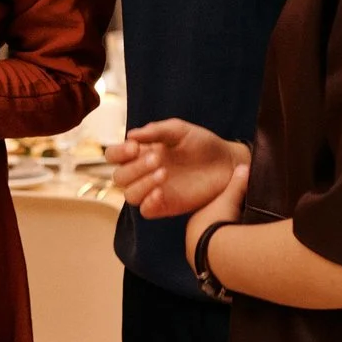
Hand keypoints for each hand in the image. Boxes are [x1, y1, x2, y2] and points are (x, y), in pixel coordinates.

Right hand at [106, 119, 247, 219]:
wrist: (228, 164)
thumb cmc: (203, 144)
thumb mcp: (180, 130)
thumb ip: (156, 130)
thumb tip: (131, 135)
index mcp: (140, 153)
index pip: (113, 156)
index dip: (118, 153)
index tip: (135, 147)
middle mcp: (142, 173)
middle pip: (119, 177)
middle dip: (135, 168)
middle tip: (157, 159)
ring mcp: (153, 191)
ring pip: (129, 195)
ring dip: (141, 184)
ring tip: (164, 173)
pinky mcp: (165, 206)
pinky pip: (146, 210)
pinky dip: (148, 202)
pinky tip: (161, 192)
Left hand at [185, 163, 251, 268]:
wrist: (217, 253)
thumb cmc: (220, 222)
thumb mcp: (230, 199)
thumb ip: (237, 184)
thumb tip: (245, 166)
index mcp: (195, 221)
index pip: (205, 216)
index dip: (217, 214)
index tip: (230, 214)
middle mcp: (192, 240)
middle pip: (207, 234)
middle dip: (218, 233)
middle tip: (236, 232)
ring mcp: (198, 258)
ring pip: (209, 251)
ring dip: (221, 251)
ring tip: (237, 249)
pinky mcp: (207, 273)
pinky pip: (216, 266)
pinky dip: (224, 264)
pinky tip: (235, 263)